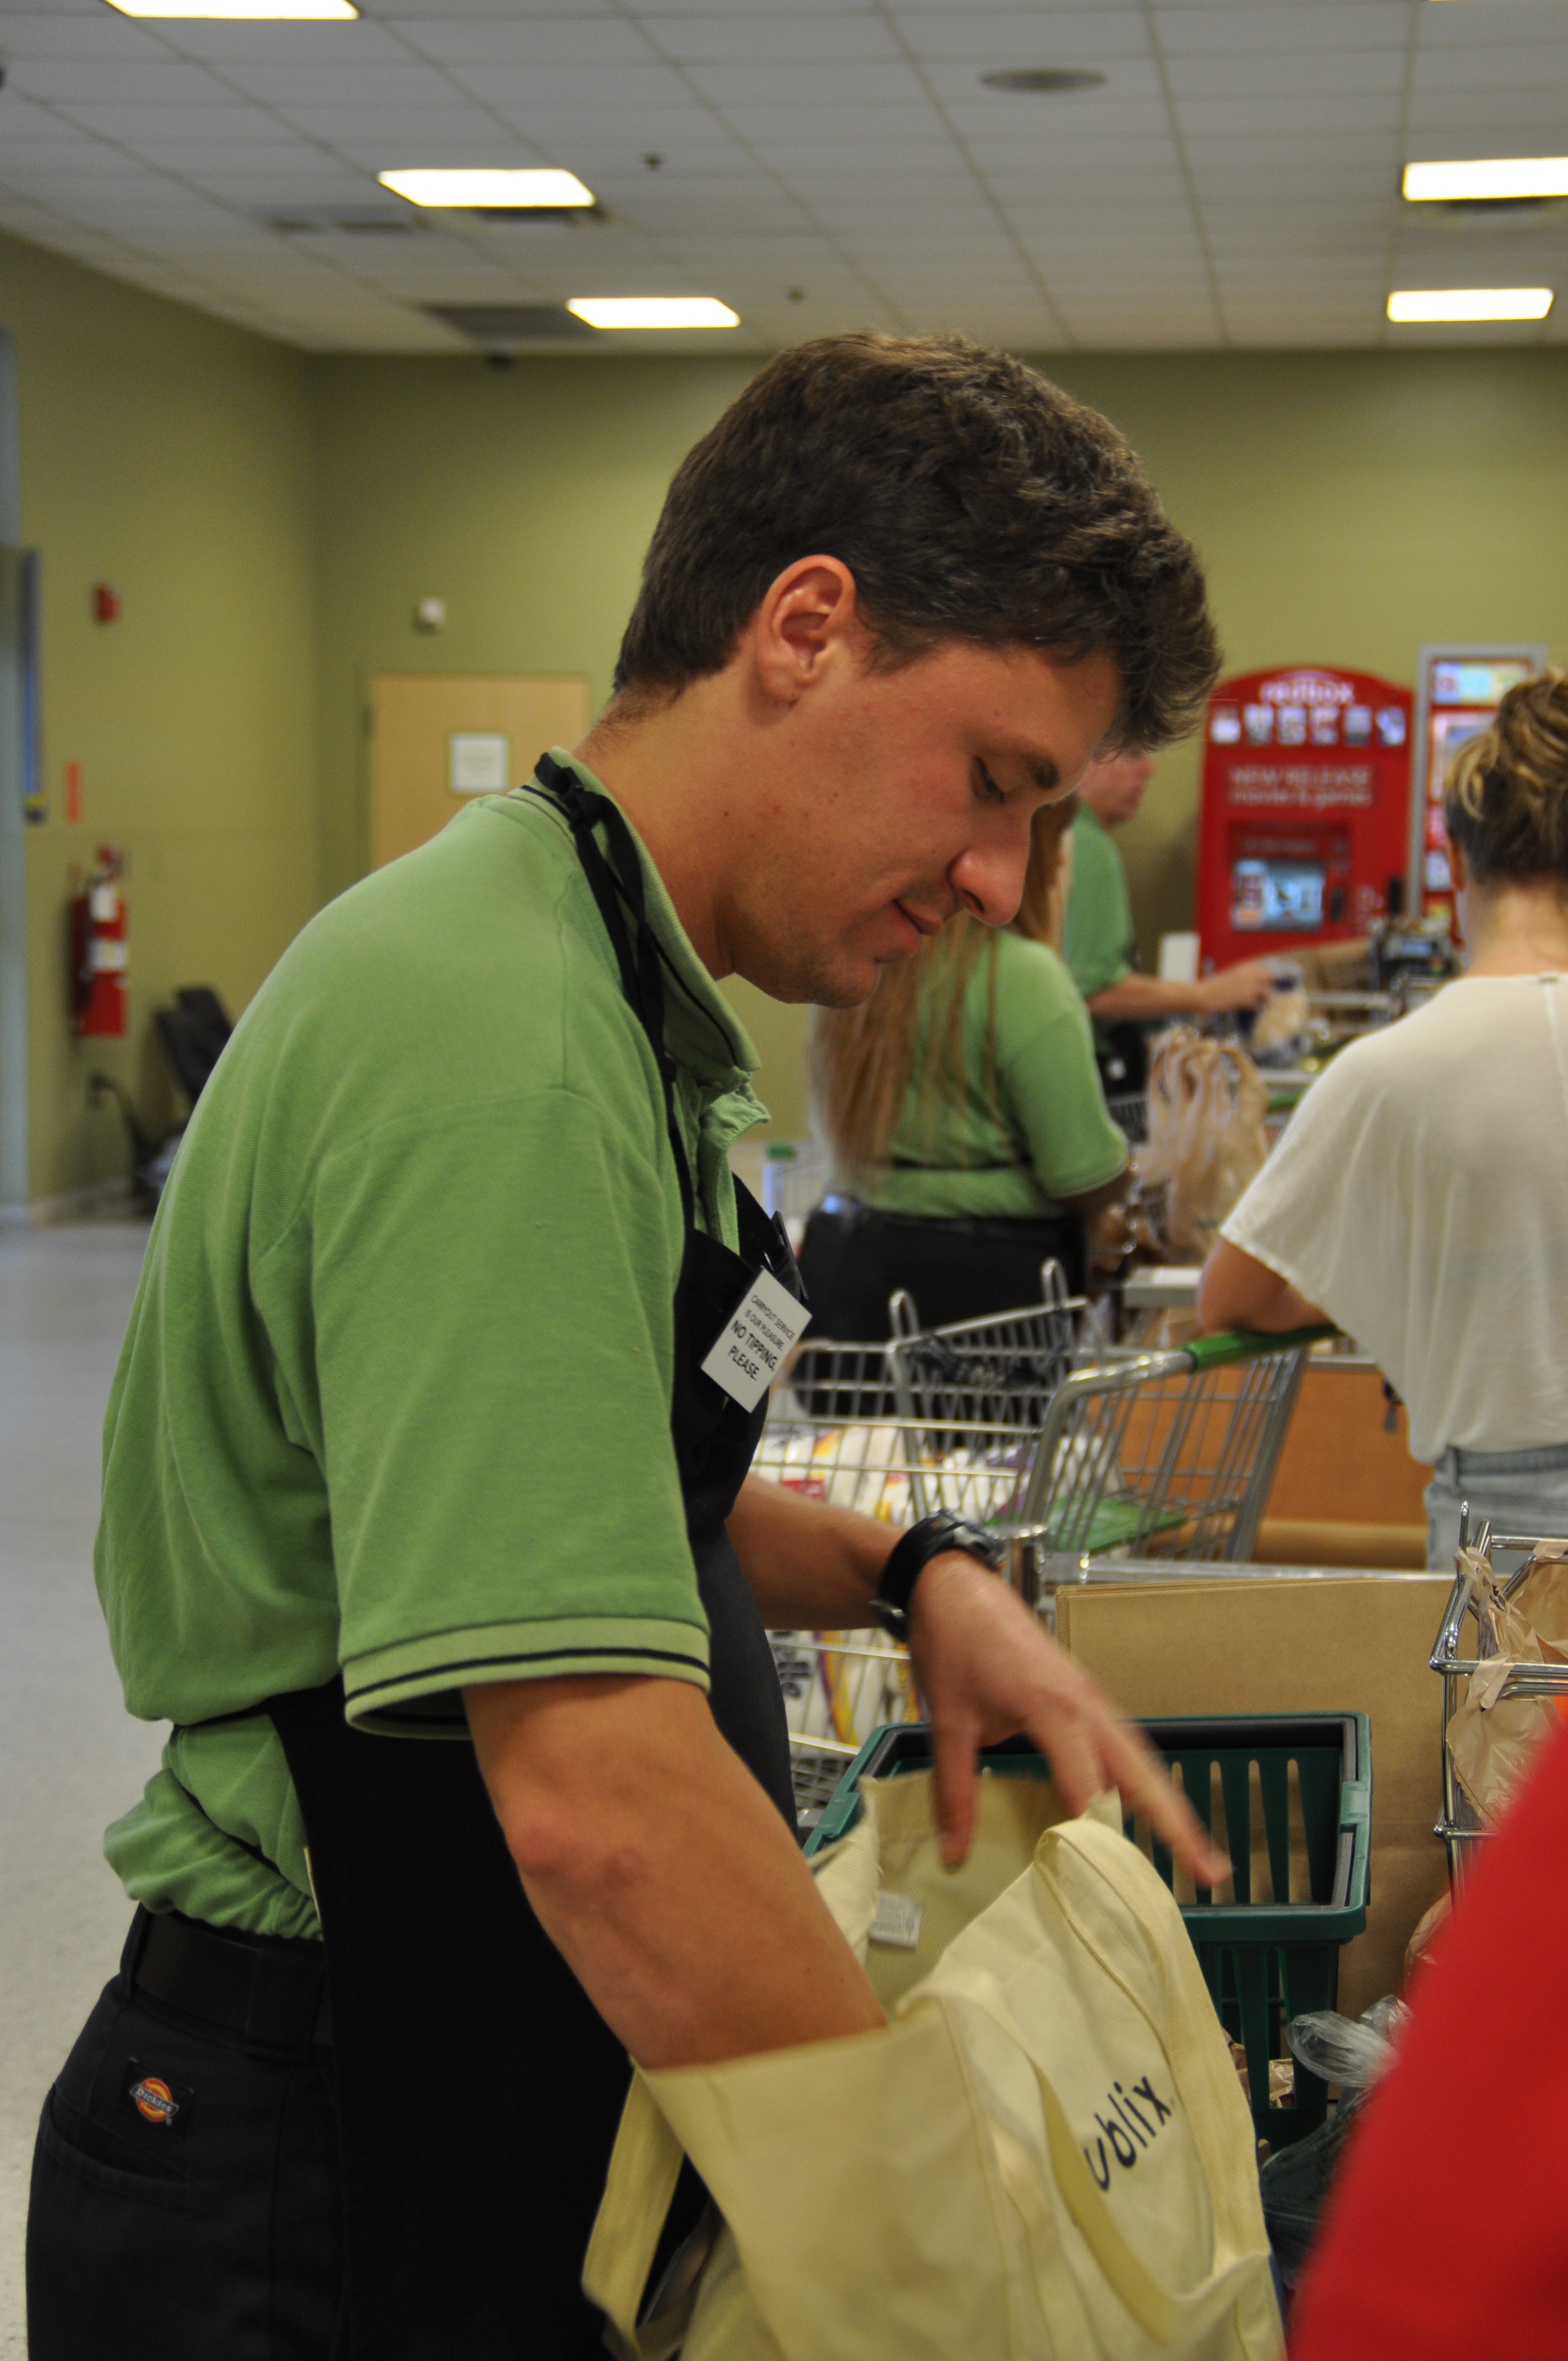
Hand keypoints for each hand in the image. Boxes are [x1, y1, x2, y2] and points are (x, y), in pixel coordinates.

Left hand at [906, 1554, 1230, 1885]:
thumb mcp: (948, 1720)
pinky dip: (1140, 1778)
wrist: (954, 1585)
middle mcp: (1086, 1703)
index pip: (1089, 1783)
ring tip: (1196, 1853)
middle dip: (1177, 1823)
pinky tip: (1140, 1806)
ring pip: (1140, 1757)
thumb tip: (955, 1852)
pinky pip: (1122, 1742)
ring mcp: (1090, 1696)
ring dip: (1167, 1802)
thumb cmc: (954, 1644)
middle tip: (1210, 1873)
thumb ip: (956, 1790)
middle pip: (1143, 1772)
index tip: (1118, 1881)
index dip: (1103, 1834)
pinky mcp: (1083, 1693)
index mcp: (1055, 1706)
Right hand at [1198, 960, 1275, 1013]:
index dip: (1263, 976)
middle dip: (1267, 985)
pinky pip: (1257, 1004)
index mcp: (1242, 967)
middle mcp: (1247, 975)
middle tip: (1261, 992)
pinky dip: (1252, 1007)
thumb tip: (1251, 982)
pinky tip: (1246, 1007)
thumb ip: (1240, 976)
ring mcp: (1246, 988)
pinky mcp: (1243, 1000)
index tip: (1261, 982)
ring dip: (1262, 997)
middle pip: (1269, 978)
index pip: (1263, 968)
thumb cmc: (1211, 985)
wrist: (1202, 994)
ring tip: (1255, 1001)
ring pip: (1266, 992)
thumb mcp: (1228, 975)